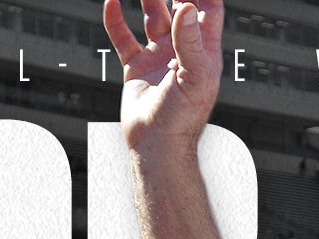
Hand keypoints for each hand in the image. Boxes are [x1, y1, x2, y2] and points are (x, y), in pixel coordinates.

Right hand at [103, 0, 224, 154]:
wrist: (156, 146)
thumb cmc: (183, 119)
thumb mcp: (194, 78)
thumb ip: (189, 41)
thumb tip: (187, 7)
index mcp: (204, 51)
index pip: (207, 9)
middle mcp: (182, 50)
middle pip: (179, 7)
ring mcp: (159, 57)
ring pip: (152, 16)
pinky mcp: (136, 67)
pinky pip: (124, 37)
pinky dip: (116, 19)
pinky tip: (110, 2)